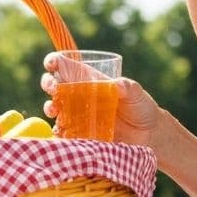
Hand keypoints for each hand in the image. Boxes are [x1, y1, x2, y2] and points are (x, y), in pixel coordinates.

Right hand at [40, 52, 166, 146]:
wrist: (147, 135)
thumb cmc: (141, 108)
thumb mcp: (137, 95)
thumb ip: (129, 88)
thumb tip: (118, 84)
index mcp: (90, 80)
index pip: (67, 67)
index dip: (55, 62)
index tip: (51, 63)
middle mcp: (79, 95)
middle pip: (54, 85)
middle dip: (48, 83)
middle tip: (53, 88)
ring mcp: (77, 114)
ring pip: (54, 107)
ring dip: (49, 107)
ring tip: (54, 110)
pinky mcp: (78, 132)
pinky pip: (62, 131)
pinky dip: (57, 131)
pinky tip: (60, 132)